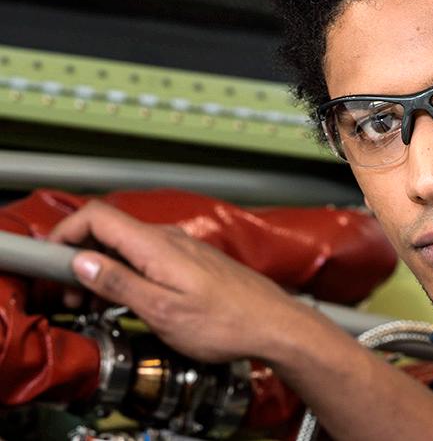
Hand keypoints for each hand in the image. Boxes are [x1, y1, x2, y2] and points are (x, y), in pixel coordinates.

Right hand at [49, 200, 298, 362]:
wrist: (272, 323)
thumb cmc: (226, 322)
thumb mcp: (162, 311)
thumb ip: (119, 283)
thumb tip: (83, 261)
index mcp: (156, 246)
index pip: (97, 216)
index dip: (67, 232)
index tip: (52, 258)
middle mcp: (169, 238)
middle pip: (110, 231)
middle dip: (82, 259)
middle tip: (74, 297)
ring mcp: (183, 247)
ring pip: (129, 246)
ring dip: (105, 270)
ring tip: (97, 304)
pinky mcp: (192, 260)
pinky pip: (149, 257)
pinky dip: (130, 273)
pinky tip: (131, 298)